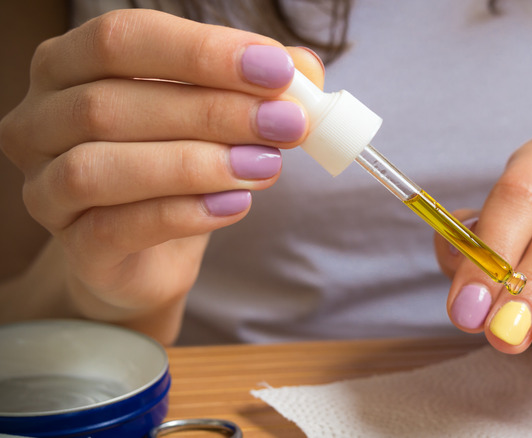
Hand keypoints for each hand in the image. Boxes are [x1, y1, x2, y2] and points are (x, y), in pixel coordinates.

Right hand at [0, 9, 323, 340]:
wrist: (149, 251)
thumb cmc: (175, 167)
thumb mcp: (216, 115)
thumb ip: (255, 86)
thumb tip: (304, 68)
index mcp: (68, 65)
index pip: (123, 39)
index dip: (202, 51)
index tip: (277, 70)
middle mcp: (39, 120)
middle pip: (112, 102)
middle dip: (213, 111)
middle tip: (286, 124)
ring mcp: (44, 186)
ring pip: (101, 166)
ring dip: (195, 164)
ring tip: (265, 167)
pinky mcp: (73, 246)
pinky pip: (116, 227)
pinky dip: (183, 213)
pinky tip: (235, 204)